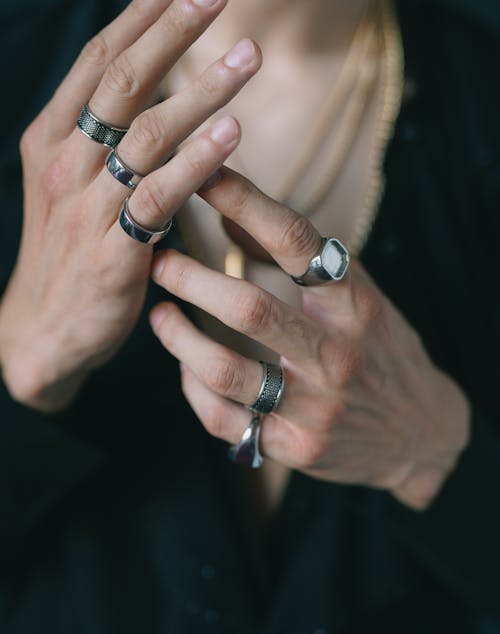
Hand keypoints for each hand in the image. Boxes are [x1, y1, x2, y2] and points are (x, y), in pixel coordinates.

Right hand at [0, 0, 260, 412]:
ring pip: (146, 132)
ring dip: (202, 90)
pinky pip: (158, 195)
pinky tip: (232, 133)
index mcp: (52, 138)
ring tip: (248, 60)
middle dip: (172, 32)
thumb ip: (106, 140)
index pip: (99, 62)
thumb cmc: (70, 252)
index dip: (143, 19)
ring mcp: (86, 205)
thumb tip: (156, 93)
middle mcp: (64, 162)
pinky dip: (197, 161)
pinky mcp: (112, 249)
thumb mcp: (74, 186)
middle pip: (122, 82)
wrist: (45, 328)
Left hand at [149, 167, 470, 509]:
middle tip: (158, 261)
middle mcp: (337, 354)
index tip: (203, 175)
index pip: (295, 241)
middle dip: (190, 279)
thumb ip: (300, 260)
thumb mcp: (357, 298)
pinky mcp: (294, 447)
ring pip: (225, 370)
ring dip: (178, 338)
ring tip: (159, 314)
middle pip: (249, 309)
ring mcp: (315, 407)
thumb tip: (230, 212)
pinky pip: (224, 418)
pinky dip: (194, 388)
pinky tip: (185, 367)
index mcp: (355, 305)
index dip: (244, 202)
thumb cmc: (380, 352)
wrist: (421, 432)